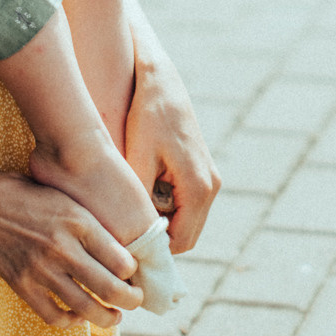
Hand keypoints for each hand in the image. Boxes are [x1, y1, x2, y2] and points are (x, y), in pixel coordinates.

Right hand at [0, 172, 142, 327]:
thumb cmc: (24, 194)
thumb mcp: (64, 195)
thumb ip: (91, 219)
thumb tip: (123, 243)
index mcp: (78, 220)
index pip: (122, 259)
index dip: (136, 273)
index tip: (137, 274)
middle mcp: (62, 246)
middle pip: (110, 288)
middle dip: (131, 300)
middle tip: (136, 301)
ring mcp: (40, 269)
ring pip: (85, 308)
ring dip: (107, 318)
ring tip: (115, 316)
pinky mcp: (22, 285)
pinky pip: (53, 315)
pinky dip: (71, 322)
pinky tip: (79, 316)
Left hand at [124, 50, 219, 253]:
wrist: (161, 83)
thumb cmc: (147, 117)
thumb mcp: (136, 159)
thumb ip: (138, 200)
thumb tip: (131, 235)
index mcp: (199, 187)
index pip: (180, 242)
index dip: (154, 252)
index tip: (126, 250)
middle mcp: (210, 186)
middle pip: (185, 236)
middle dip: (157, 240)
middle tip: (124, 237)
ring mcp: (209, 179)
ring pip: (185, 221)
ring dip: (161, 224)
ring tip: (130, 215)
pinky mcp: (202, 172)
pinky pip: (185, 205)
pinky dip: (165, 209)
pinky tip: (140, 196)